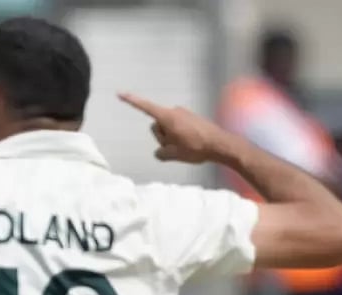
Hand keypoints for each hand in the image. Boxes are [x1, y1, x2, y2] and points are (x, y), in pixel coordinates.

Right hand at [119, 93, 236, 163]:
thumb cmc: (196, 148)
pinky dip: (180, 136)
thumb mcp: (172, 154)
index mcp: (167, 118)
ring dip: (172, 138)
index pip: (145, 107)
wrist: (221, 145)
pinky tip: (191, 144)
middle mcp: (174, 112)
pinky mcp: (191, 118)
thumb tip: (160, 151)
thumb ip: (160, 153)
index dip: (131, 101)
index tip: (120, 94)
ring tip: (186, 146)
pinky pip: (177, 127)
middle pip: (157, 125)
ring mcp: (183, 114)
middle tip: (176, 147)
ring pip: (167, 128)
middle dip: (162, 137)